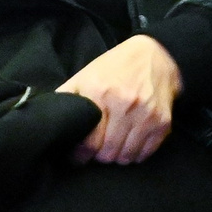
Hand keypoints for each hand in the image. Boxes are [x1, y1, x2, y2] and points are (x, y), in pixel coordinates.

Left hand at [57, 34, 182, 164]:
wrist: (156, 54)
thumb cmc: (115, 67)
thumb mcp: (86, 75)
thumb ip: (67, 96)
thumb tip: (48, 118)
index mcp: (100, 93)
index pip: (89, 142)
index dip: (81, 155)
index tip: (77, 157)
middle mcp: (124, 105)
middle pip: (107, 153)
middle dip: (99, 155)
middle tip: (97, 149)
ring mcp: (146, 115)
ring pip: (126, 157)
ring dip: (117, 156)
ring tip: (113, 145)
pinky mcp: (162, 122)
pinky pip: (145, 154)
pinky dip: (135, 154)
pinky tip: (130, 142)